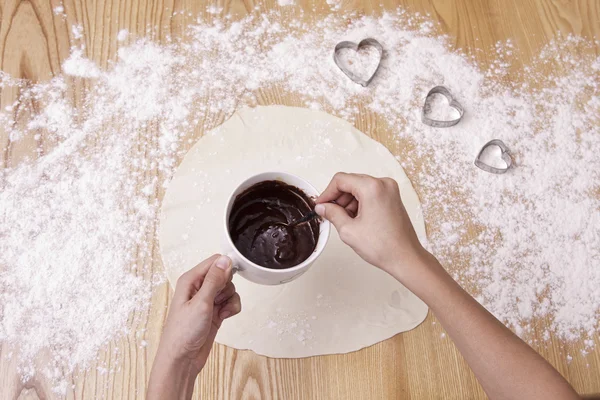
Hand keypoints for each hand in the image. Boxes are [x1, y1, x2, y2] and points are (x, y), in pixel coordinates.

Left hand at [148, 255, 240, 399]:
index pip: (214, 261)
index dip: (225, 267)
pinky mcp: (215, 312)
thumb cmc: (183, 332)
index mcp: (190, 280)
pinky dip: (232, 308)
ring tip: (220, 311)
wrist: (182, 359)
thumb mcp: (201, 303)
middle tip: (218, 299)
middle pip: (224, 275)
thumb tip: (225, 260)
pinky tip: (224, 316)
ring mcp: (207, 300)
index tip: (229, 279)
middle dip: (227, 286)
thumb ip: (214, 280)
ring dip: (230, 299)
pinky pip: (230, 302)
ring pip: (229, 289)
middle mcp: (198, 288)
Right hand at [316, 173, 425, 275]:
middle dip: (338, 197)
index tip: (320, 205)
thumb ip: (332, 214)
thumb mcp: (348, 230)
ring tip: (344, 220)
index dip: (327, 192)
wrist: (405, 258)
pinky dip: (359, 203)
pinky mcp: (393, 198)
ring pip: (360, 188)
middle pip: (351, 182)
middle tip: (329, 213)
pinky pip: (370, 193)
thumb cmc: (383, 246)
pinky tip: (355, 219)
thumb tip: (322, 207)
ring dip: (348, 201)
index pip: (341, 180)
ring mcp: (390, 190)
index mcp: (372, 187)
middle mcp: (383, 184)